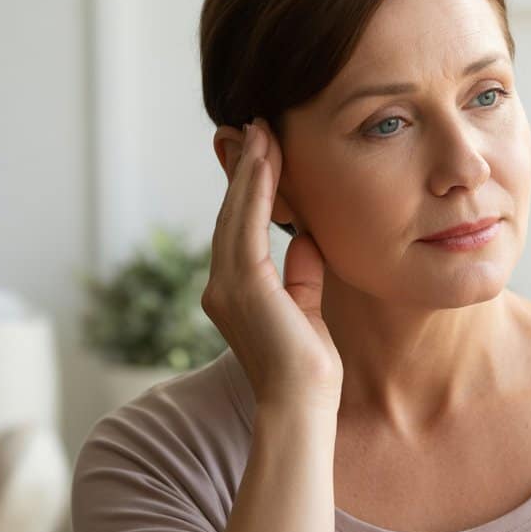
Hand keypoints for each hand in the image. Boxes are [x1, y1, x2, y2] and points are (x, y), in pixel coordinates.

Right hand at [202, 117, 342, 417]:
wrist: (303, 406)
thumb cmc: (309, 369)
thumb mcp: (307, 308)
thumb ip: (302, 274)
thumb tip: (307, 238)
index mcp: (235, 292)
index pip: (241, 227)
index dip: (249, 188)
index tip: (263, 151)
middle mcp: (221, 286)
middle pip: (232, 213)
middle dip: (244, 168)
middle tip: (256, 125)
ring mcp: (226, 286)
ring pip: (236, 212)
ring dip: (250, 169)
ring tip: (262, 130)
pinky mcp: (243, 286)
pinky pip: (247, 225)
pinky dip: (256, 190)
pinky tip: (267, 161)